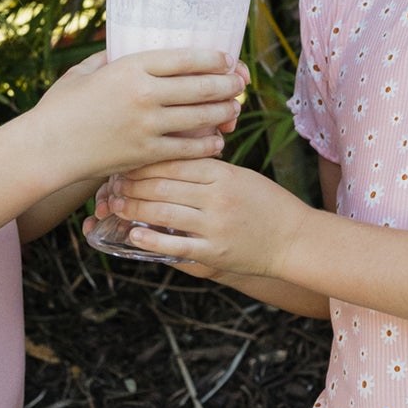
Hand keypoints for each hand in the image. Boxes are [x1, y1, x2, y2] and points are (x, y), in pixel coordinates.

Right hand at [21, 48, 246, 185]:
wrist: (46, 148)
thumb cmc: (61, 108)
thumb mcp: (85, 72)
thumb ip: (111, 59)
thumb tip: (127, 48)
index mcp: (130, 67)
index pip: (185, 57)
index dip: (213, 58)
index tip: (226, 59)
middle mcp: (144, 94)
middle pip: (201, 86)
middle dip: (228, 84)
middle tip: (240, 84)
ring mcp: (147, 125)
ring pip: (201, 116)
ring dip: (223, 112)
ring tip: (234, 109)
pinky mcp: (146, 153)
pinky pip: (188, 148)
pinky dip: (208, 144)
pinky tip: (217, 140)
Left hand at [89, 159, 308, 280]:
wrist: (294, 239)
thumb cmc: (265, 204)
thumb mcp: (240, 176)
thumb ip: (208, 168)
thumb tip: (171, 155)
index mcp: (223, 174)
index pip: (174, 161)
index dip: (145, 160)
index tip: (126, 160)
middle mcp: (217, 198)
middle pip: (163, 185)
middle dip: (132, 184)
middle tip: (113, 183)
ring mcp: (215, 226)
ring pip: (163, 213)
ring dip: (134, 208)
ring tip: (117, 205)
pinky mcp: (215, 252)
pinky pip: (175, 246)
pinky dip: (150, 240)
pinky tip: (133, 234)